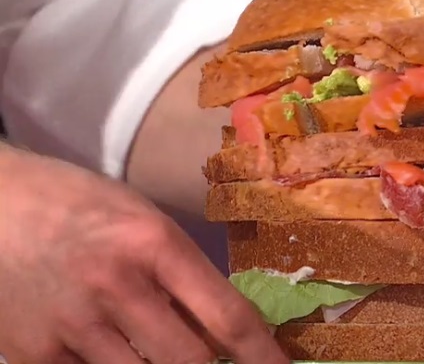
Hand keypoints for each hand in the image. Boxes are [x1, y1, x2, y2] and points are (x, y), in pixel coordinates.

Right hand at [0, 147, 288, 363]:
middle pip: (188, 363)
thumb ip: (181, 272)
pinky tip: (117, 358)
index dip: (261, 356)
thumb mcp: (141, 219)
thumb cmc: (77, 203)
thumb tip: (223, 329)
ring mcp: (71, 324)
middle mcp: (115, 285)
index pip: (225, 316)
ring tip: (169, 358)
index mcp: (153, 243)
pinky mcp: (34, 353)